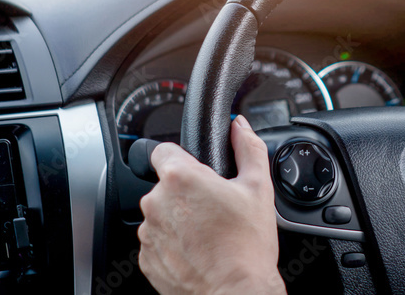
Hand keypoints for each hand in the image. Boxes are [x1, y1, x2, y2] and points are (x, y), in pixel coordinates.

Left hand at [138, 115, 284, 294]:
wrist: (235, 293)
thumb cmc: (246, 246)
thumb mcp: (258, 188)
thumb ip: (248, 148)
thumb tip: (239, 126)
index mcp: (180, 178)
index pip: (163, 150)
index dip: (182, 157)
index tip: (198, 172)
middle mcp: (156, 203)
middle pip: (165, 185)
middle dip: (186, 192)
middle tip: (213, 208)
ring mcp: (149, 234)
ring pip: (161, 214)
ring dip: (178, 219)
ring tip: (208, 234)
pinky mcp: (147, 259)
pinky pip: (158, 241)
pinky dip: (173, 244)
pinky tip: (198, 251)